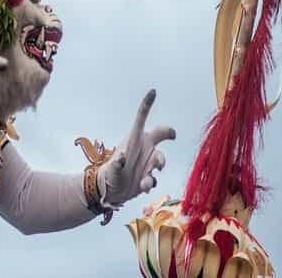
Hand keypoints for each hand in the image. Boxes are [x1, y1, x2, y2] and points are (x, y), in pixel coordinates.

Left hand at [97, 89, 175, 208]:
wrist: (110, 191)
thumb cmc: (109, 175)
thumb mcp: (111, 170)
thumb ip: (117, 164)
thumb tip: (122, 157)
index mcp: (133, 139)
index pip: (141, 118)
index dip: (147, 104)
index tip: (153, 91)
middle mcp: (143, 147)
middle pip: (160, 133)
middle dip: (168, 132)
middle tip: (172, 135)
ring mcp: (148, 161)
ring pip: (161, 158)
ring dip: (159, 165)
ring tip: (147, 178)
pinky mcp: (150, 175)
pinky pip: (155, 178)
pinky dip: (151, 183)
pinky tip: (143, 187)